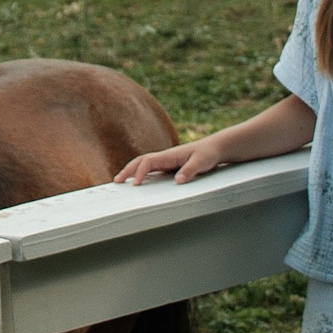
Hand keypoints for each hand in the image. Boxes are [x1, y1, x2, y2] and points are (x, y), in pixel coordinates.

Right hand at [115, 138, 232, 186]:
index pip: (149, 161)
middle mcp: (165, 157)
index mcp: (170, 155)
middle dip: (128, 170)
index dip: (140, 172)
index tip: (136, 184)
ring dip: (132, 171)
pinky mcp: (169, 166)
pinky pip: (152, 170)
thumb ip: (190, 170)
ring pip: (144, 165)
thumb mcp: (202, 162)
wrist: (215, 148)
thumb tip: (177, 181)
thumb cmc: (209, 153)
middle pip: (141, 161)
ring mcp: (166, 162)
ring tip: (121, 181)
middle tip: (117, 181)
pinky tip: (138, 182)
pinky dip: (141, 174)